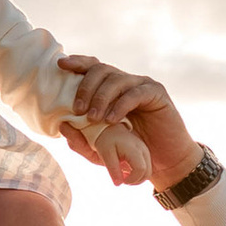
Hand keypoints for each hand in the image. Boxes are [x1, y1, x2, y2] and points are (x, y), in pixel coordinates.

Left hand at [53, 54, 190, 189]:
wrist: (164, 163)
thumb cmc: (131, 154)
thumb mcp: (100, 151)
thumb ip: (81, 141)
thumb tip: (62, 126)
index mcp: (110, 89)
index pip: (93, 68)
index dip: (78, 63)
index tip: (61, 65)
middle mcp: (126, 82)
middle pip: (101, 70)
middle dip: (86, 87)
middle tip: (78, 109)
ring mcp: (142, 85)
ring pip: (116, 79)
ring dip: (101, 97)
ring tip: (94, 118)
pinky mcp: (157, 93)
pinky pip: (135, 93)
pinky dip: (120, 105)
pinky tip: (112, 120)